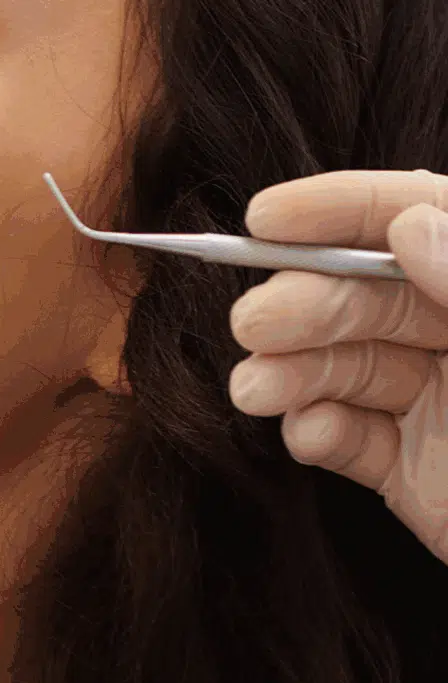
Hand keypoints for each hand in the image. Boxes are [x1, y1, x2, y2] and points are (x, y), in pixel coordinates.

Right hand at [230, 170, 447, 562]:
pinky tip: (309, 435)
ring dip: (293, 372)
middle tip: (254, 324)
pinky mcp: (417, 473)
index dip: (345, 209)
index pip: (423, 216)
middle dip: (307, 305)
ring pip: (351, 367)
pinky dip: (319, 432)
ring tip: (256, 390)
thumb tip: (412, 223)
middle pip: (373, 295)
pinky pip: (355, 439)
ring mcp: (444, 407)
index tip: (266, 219)